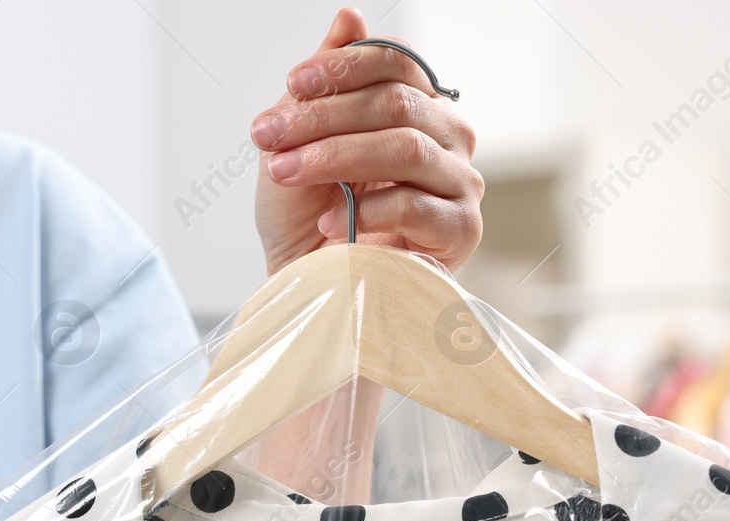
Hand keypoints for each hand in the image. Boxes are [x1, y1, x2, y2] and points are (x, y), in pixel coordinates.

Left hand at [252, 7, 484, 275]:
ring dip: (335, 157)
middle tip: (270, 137)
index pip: (397, 64)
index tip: (293, 84)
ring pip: (405, 148)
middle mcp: (449, 138)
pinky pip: (416, 205)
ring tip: (287, 172)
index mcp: (418, 107)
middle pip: (398, 103)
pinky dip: (366, 210)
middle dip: (325, 116)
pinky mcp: (459, 232)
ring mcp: (459, 184)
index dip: (345, 66)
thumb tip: (349, 16)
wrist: (310, 285)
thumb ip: (326, 84)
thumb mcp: (300, 141)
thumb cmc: (306, 215)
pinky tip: (329, 220)